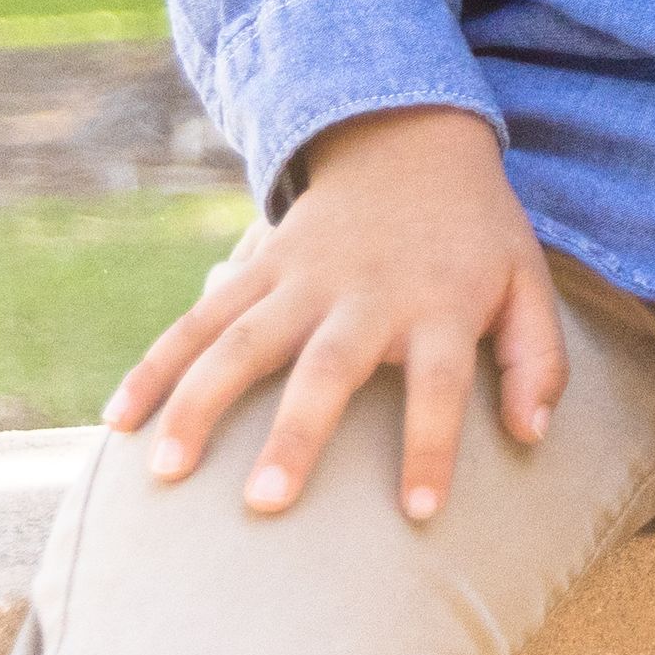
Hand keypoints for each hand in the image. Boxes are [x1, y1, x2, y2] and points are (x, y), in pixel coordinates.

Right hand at [109, 103, 563, 525]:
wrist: (411, 140)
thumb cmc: (474, 236)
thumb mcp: (527, 282)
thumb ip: (536, 358)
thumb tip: (532, 435)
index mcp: (439, 304)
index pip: (442, 384)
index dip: (434, 446)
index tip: (420, 513)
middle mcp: (365, 293)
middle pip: (328, 366)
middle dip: (296, 433)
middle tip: (263, 503)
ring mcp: (302, 278)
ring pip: (241, 340)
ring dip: (198, 402)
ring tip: (164, 471)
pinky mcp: (256, 267)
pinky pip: (196, 319)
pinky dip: (155, 365)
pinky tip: (118, 420)